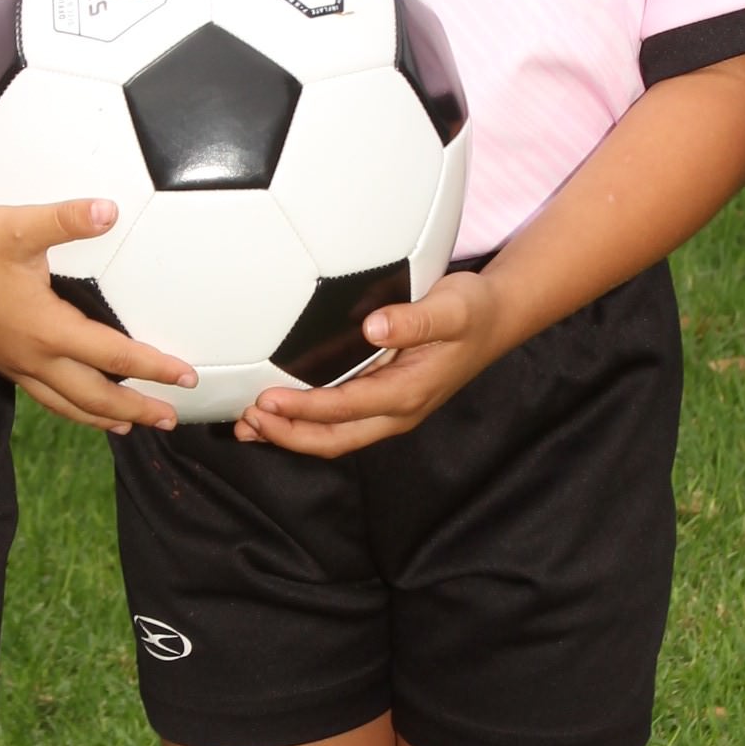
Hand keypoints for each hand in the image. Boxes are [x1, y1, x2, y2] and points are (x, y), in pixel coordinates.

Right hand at [0, 197, 195, 432]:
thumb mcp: (17, 226)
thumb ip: (66, 219)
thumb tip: (109, 209)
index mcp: (46, 329)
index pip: (113, 357)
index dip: (154, 368)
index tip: (186, 378)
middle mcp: (33, 357)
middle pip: (95, 397)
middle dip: (136, 410)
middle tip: (170, 420)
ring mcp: (13, 365)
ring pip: (67, 405)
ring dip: (103, 418)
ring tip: (129, 428)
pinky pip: (44, 396)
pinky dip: (70, 408)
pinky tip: (77, 403)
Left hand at [234, 266, 513, 457]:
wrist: (496, 320)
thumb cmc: (473, 311)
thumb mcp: (452, 307)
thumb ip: (414, 319)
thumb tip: (374, 326)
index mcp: (409, 392)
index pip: (346, 408)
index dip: (304, 408)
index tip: (267, 400)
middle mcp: (397, 411)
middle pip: (334, 438)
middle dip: (288, 435)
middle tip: (247, 420)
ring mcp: (390, 411)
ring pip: (334, 436)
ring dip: (291, 435)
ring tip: (249, 426)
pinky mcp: (383, 402)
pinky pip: (339, 423)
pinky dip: (305, 423)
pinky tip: (276, 413)